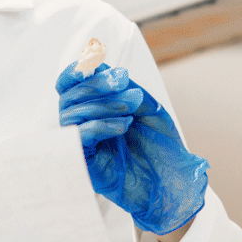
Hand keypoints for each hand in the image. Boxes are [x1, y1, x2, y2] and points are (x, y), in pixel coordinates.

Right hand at [56, 63, 207, 234]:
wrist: (172, 182)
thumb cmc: (160, 147)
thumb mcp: (146, 108)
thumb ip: (124, 88)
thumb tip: (100, 66)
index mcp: (94, 111)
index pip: (69, 87)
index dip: (75, 71)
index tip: (93, 59)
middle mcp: (83, 126)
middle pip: (69, 97)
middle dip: (96, 84)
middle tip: (121, 80)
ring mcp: (82, 146)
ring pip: (72, 116)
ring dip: (102, 105)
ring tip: (131, 107)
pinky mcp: (83, 164)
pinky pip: (80, 139)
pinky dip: (101, 126)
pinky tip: (123, 125)